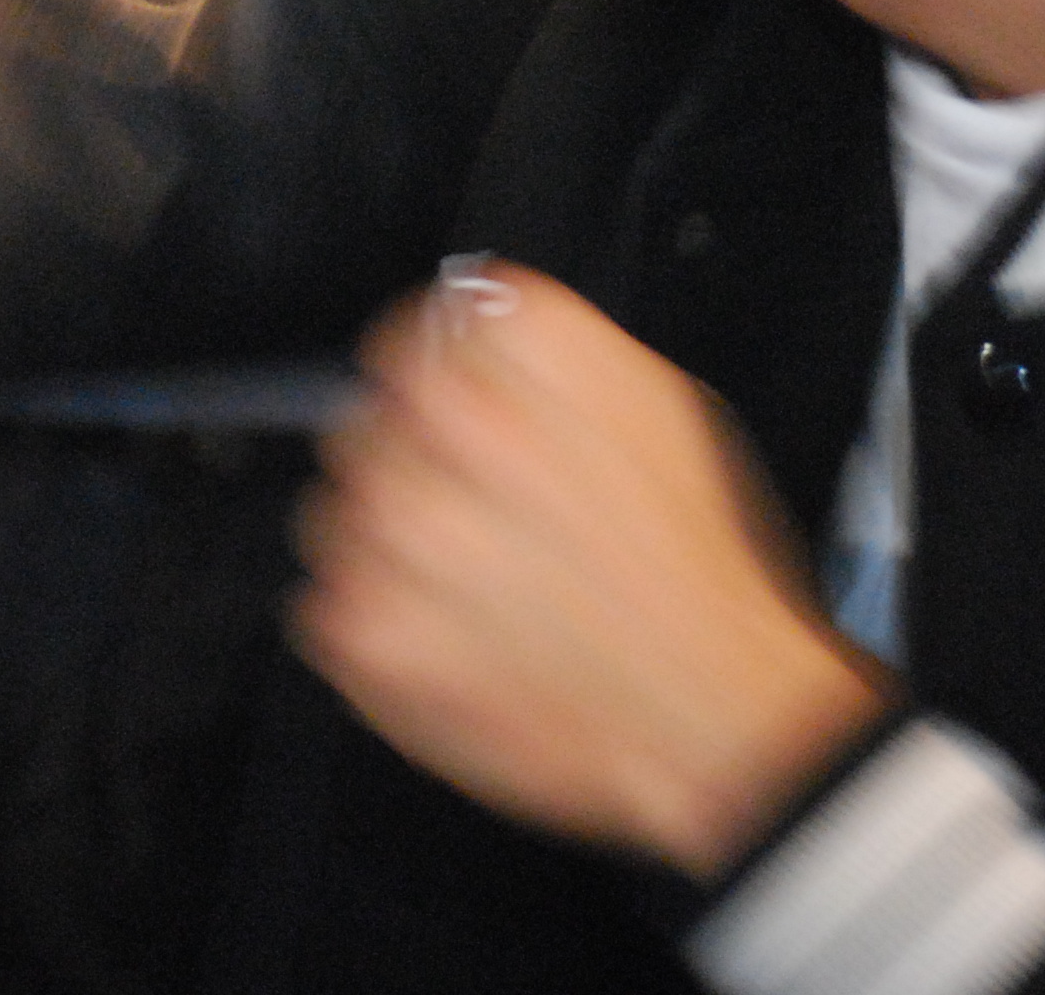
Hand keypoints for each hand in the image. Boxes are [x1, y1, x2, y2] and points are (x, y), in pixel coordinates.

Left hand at [297, 263, 887, 880]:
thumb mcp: (663, 408)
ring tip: (483, 589)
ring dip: (396, 541)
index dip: (445, 378)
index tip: (458, 411)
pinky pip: (333, 600)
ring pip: (343, 505)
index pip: (427, 329)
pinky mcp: (365, 625)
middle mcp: (454, 420)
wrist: (712, 717)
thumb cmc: (699, 572)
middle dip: (419, 461)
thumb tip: (475, 328)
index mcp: (534, 348)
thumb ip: (554, 358)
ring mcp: (397, 526)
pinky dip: (387, 621)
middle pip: (376, 414)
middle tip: (487, 519)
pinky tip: (465, 638)